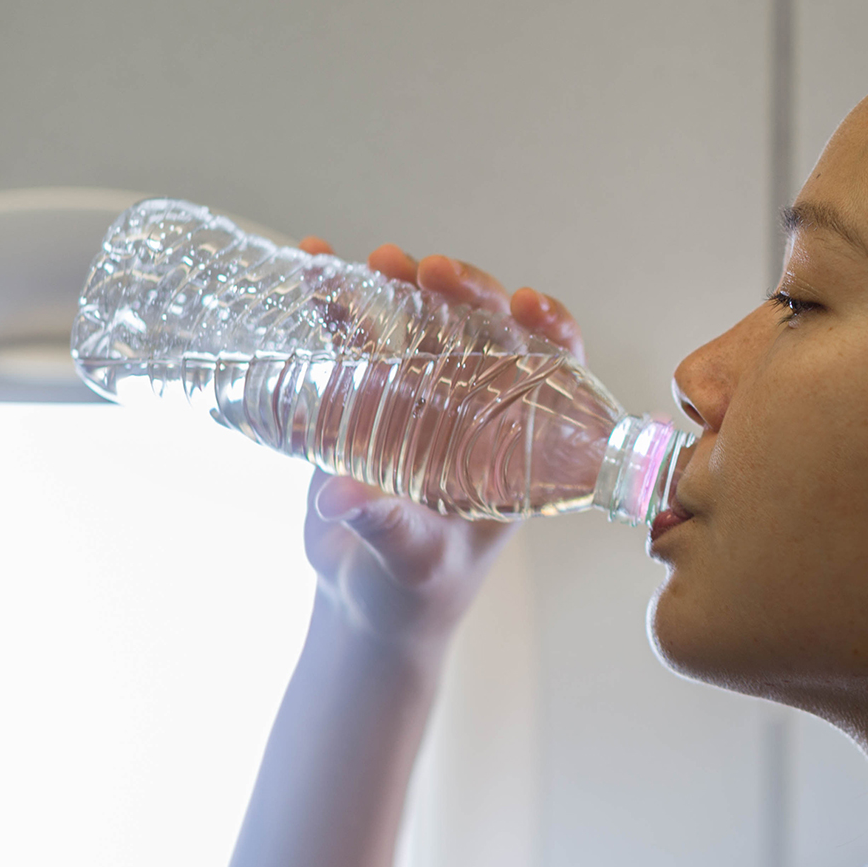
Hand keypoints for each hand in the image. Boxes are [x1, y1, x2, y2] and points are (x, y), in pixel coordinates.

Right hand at [297, 237, 582, 651]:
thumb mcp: (414, 561)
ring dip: (398, 287)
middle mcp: (477, 410)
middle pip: (485, 331)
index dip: (551, 331)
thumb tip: (344, 499)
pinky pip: (358, 343)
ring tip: (369, 260)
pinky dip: (338, 307)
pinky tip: (313, 269)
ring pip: (421, 325)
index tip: (527, 304)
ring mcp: (422, 400)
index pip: (555, 372)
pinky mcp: (368, 401)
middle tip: (427, 272)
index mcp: (517, 445)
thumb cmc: (418, 591)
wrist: (368, 606)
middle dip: (462, 292)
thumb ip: (388, 529)